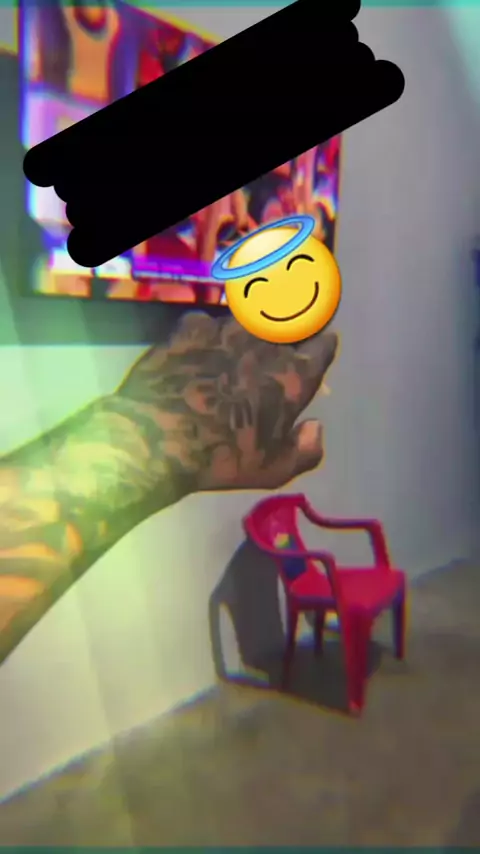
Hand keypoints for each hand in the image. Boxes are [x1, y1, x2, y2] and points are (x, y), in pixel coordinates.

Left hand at [118, 312, 337, 497]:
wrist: (158, 437)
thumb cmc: (222, 458)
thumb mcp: (273, 470)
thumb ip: (304, 450)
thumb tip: (316, 427)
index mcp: (293, 378)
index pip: (322, 347)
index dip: (322, 346)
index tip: (320, 346)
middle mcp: (266, 344)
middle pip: (291, 320)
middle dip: (295, 320)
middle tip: (290, 325)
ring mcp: (228, 330)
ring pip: (251, 315)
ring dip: (254, 321)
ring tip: (246, 329)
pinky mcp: (192, 327)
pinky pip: (208, 321)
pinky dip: (207, 330)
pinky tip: (199, 343)